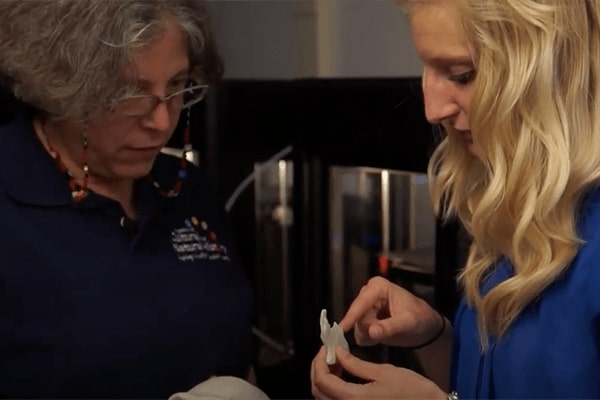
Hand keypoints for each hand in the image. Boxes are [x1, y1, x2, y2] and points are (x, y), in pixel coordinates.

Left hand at [311, 345, 444, 399]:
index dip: (319, 361)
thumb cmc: (412, 390)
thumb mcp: (383, 372)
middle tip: (331, 352)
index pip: (322, 380)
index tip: (328, 346)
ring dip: (325, 379)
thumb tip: (336, 352)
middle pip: (319, 392)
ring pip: (325, 399)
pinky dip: (334, 389)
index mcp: (355, 399)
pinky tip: (344, 375)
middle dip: (319, 369)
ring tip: (338, 361)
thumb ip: (355, 364)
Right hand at [340, 276, 441, 347]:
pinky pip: (359, 332)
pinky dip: (370, 338)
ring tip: (387, 333)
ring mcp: (365, 306)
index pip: (361, 303)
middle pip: (357, 316)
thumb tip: (372, 331)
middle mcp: (368, 293)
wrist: (425, 328)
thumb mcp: (409, 322)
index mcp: (378, 287)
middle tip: (385, 333)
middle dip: (369, 328)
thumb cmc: (420, 319)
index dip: (351, 317)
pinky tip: (382, 335)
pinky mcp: (364, 317)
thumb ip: (390, 327)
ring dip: (370, 335)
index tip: (342, 329)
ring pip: (357, 326)